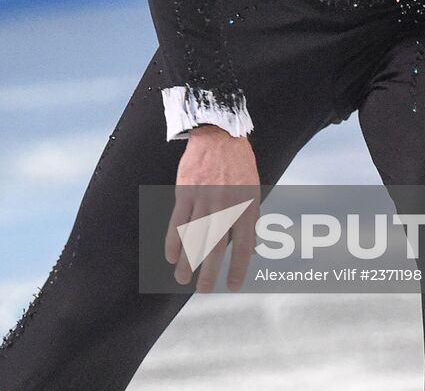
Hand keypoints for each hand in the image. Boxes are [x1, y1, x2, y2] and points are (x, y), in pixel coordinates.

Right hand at [165, 125, 259, 292]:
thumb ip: (252, 220)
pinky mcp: (186, 191)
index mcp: (246, 206)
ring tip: (182, 278)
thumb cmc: (239, 164)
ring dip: (187, 261)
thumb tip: (252, 250)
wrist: (219, 134)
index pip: (243, 246)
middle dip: (208, 272)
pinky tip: (171, 256)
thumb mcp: (254, 191)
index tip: (232, 287)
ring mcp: (204, 199)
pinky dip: (173, 240)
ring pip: (194, 237)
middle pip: (215, 247)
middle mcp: (225, 206)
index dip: (238, 268)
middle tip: (203, 290)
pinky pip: (178, 221)